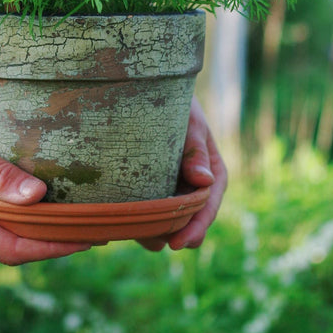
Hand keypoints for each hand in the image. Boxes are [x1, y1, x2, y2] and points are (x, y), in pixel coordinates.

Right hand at [0, 95, 91, 264]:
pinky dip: (21, 221)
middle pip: (10, 249)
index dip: (52, 247)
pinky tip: (47, 211)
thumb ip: (2, 178)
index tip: (86, 240)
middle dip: (50, 240)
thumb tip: (40, 198)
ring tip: (77, 222)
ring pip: (4, 240)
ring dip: (37, 231)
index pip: (12, 249)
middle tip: (93, 231)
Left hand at [139, 96, 226, 251]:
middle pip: (188, 217)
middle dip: (175, 233)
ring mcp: (170, 185)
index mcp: (210, 170)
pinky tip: (122, 222)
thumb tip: (205, 181)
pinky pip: (145, 206)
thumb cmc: (176, 103)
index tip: (180, 243)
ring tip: (138, 235)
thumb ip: (195, 149)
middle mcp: (192, 182)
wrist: (149, 89)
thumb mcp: (188, 122)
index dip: (197, 225)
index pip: (208, 203)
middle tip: (157, 243)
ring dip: (155, 230)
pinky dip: (138, 217)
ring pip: (166, 216)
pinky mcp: (147, 184)